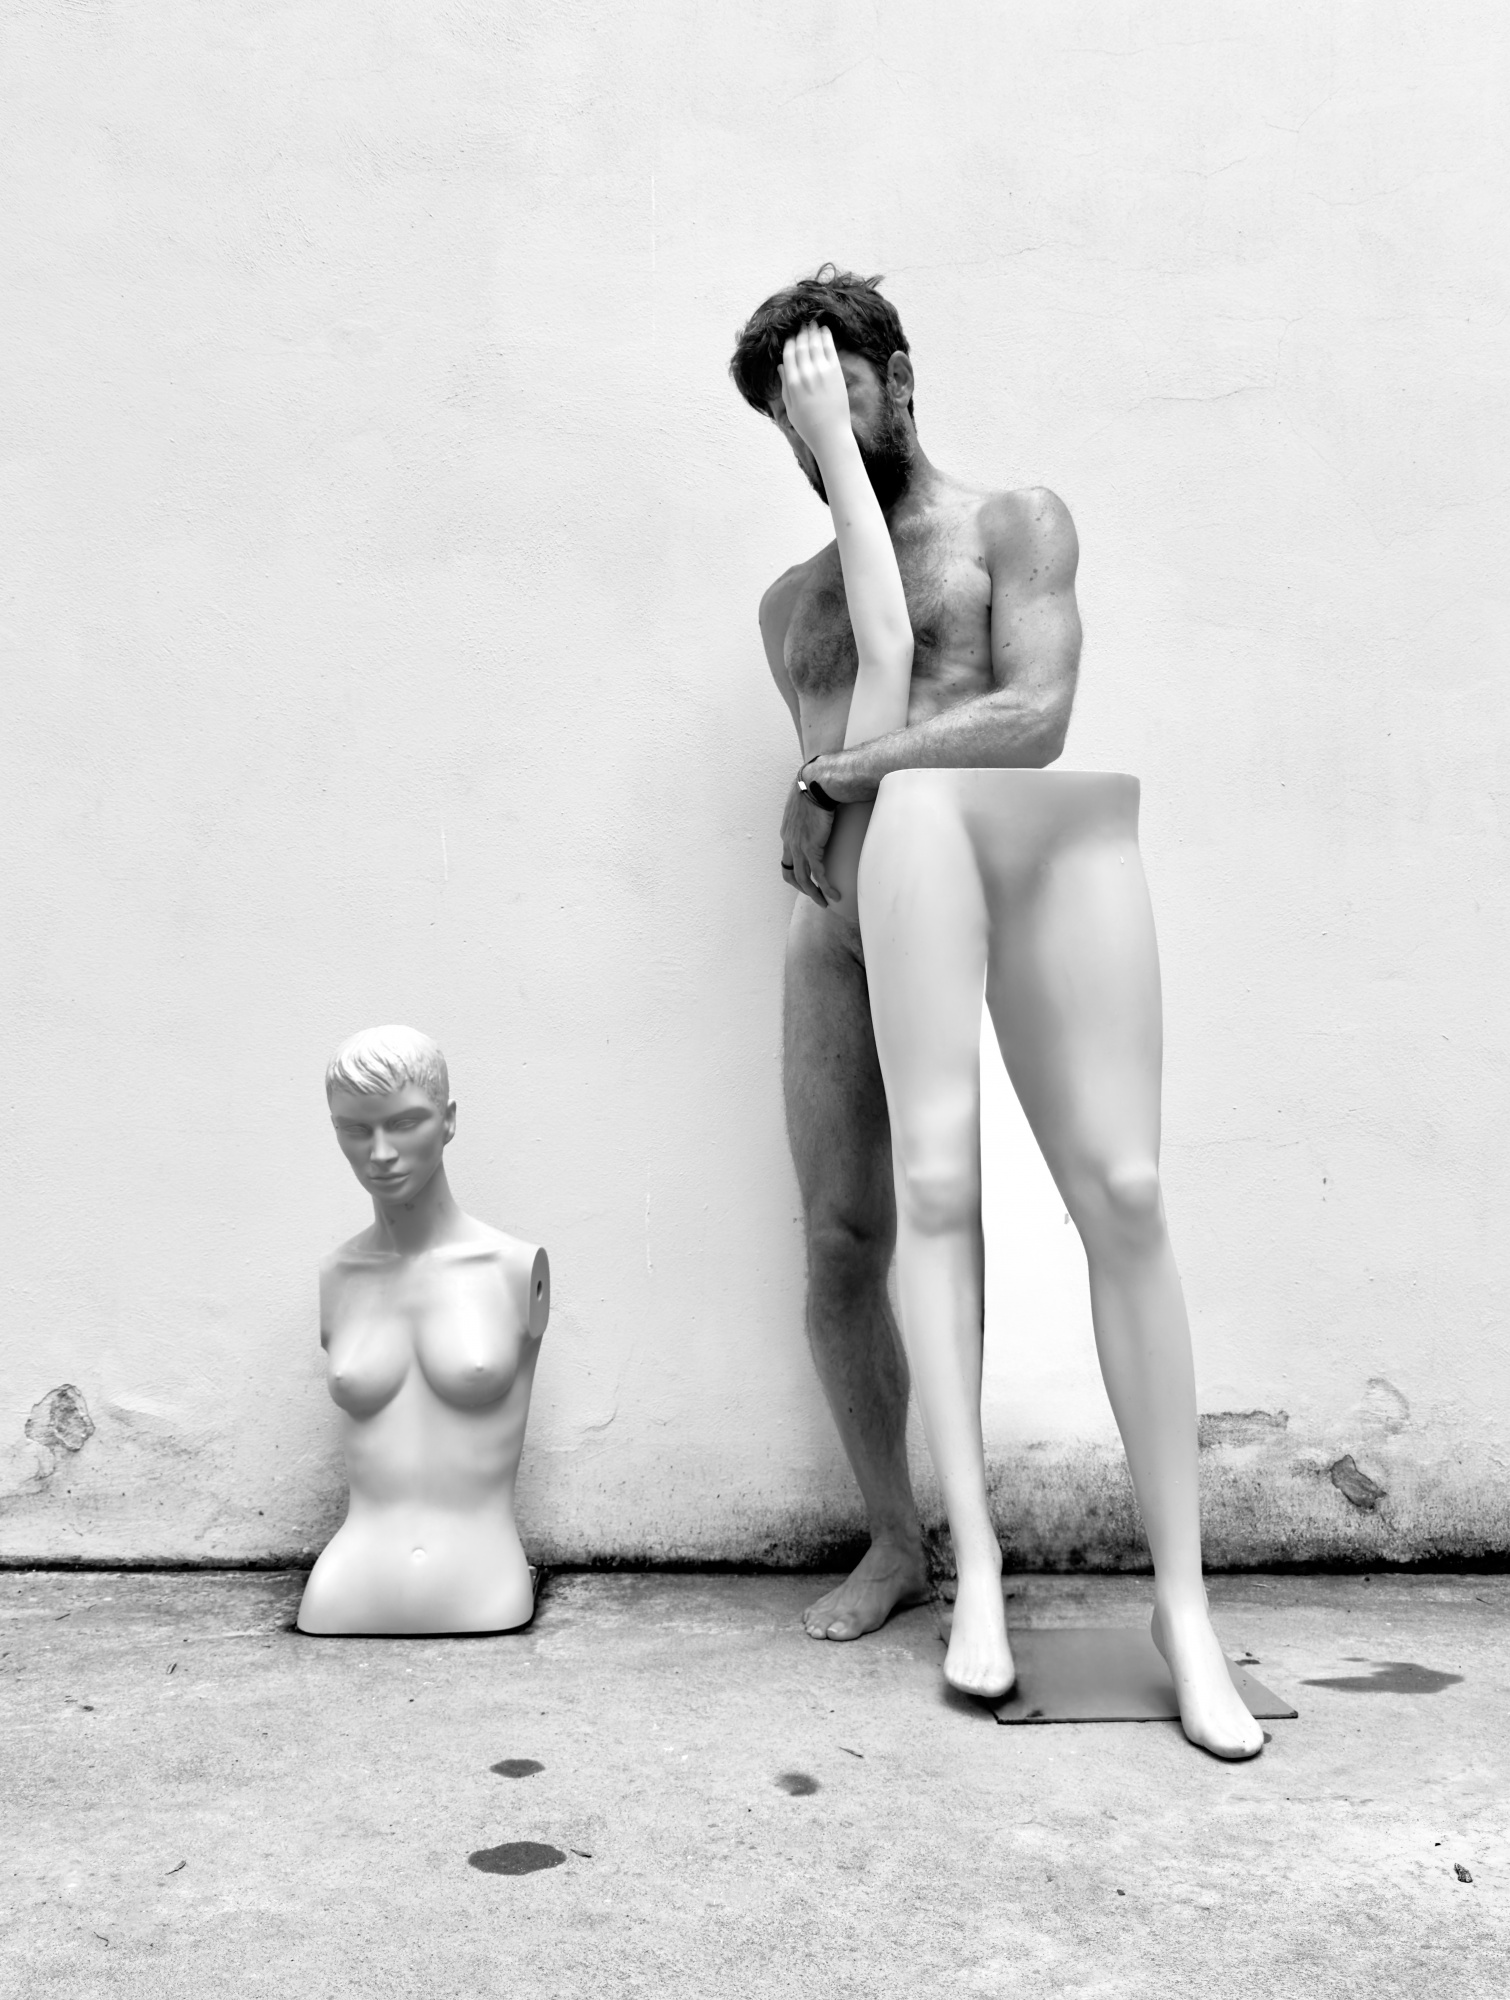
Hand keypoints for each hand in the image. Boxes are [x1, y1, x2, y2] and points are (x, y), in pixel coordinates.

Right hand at [779, 323, 852, 457]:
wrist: (831, 436)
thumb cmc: (808, 426)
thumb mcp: (790, 408)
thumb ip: (784, 385)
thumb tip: (781, 366)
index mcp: (792, 384)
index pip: (789, 354)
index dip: (789, 342)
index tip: (790, 336)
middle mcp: (806, 375)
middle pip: (802, 346)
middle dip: (800, 333)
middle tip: (801, 324)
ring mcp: (822, 373)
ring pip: (815, 344)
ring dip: (813, 331)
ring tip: (811, 322)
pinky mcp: (836, 373)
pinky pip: (830, 349)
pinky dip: (826, 337)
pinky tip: (824, 330)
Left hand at [779, 776, 835, 905]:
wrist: (817, 784)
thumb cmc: (816, 786)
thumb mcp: (808, 802)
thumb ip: (813, 812)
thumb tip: (827, 809)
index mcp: (787, 832)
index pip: (787, 859)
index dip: (795, 872)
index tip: (808, 878)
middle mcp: (789, 842)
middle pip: (791, 874)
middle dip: (803, 889)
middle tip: (816, 896)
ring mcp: (798, 847)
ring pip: (803, 879)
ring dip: (814, 894)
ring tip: (826, 902)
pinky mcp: (811, 848)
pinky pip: (818, 875)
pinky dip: (826, 888)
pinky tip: (835, 895)